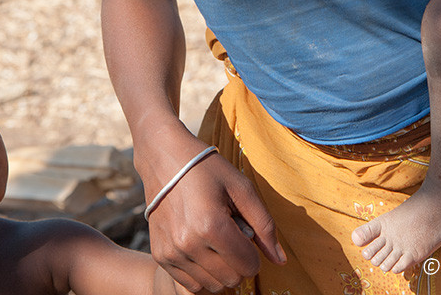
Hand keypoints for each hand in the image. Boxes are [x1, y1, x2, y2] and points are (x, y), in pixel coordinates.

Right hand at [145, 138, 285, 292]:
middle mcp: (189, 244)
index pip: (248, 266)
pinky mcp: (160, 256)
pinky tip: (201, 245)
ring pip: (212, 286)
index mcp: (212, 226)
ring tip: (214, 237)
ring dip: (220, 268)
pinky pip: (191, 284)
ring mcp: (171, 253)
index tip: (246, 233)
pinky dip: (202, 272)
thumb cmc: (208, 169)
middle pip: (231, 279)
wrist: (165, 158)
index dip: (254, 253)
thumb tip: (280, 261)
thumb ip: (264, 225)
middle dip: (238, 261)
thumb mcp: (242, 188)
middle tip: (230, 233)